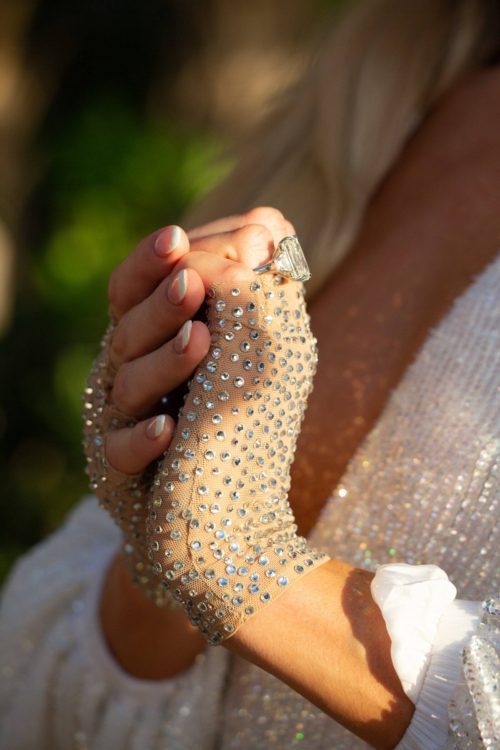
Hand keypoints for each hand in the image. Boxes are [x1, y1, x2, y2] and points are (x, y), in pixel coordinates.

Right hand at [83, 208, 295, 601]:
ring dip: (162, 362)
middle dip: (157, 301)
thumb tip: (270, 222)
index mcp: (159, 335)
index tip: (178, 238)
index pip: (139, 287)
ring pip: (122, 385)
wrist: (226, 518)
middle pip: (125, 326)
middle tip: (193, 282)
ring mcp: (122, 422)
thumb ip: (255, 290)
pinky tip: (168, 431)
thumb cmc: (241, 425)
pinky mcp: (121, 474)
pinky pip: (118, 453)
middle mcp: (134, 371)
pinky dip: (141, 440)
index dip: (150, 262)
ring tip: (200, 340)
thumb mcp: (259, 351)